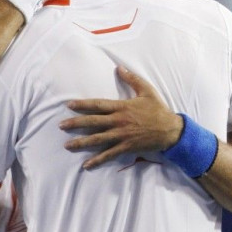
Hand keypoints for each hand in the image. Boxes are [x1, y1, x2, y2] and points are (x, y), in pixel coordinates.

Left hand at [59, 66, 183, 169]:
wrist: (170, 130)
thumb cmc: (158, 109)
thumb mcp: (146, 90)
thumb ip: (132, 79)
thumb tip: (119, 67)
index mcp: (122, 107)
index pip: (98, 105)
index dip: (82, 105)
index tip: (69, 105)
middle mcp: (118, 121)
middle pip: (93, 122)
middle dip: (75, 124)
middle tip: (61, 125)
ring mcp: (121, 135)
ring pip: (98, 139)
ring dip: (81, 143)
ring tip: (67, 145)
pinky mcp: (126, 147)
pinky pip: (109, 154)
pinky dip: (97, 160)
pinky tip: (86, 165)